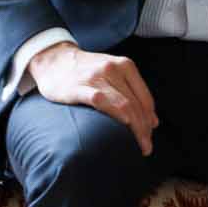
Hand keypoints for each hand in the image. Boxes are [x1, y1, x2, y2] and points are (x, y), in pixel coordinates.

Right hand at [28, 43, 157, 155]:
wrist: (54, 59)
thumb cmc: (86, 71)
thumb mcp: (114, 73)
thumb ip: (133, 93)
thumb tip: (153, 122)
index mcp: (124, 66)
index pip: (145, 98)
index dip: (150, 119)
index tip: (150, 135)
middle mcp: (112, 69)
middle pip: (135, 104)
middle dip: (144, 129)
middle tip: (147, 147)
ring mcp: (95, 78)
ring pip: (123, 105)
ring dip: (135, 128)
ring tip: (139, 145)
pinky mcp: (78, 87)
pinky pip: (100, 101)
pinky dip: (115, 112)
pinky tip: (123, 123)